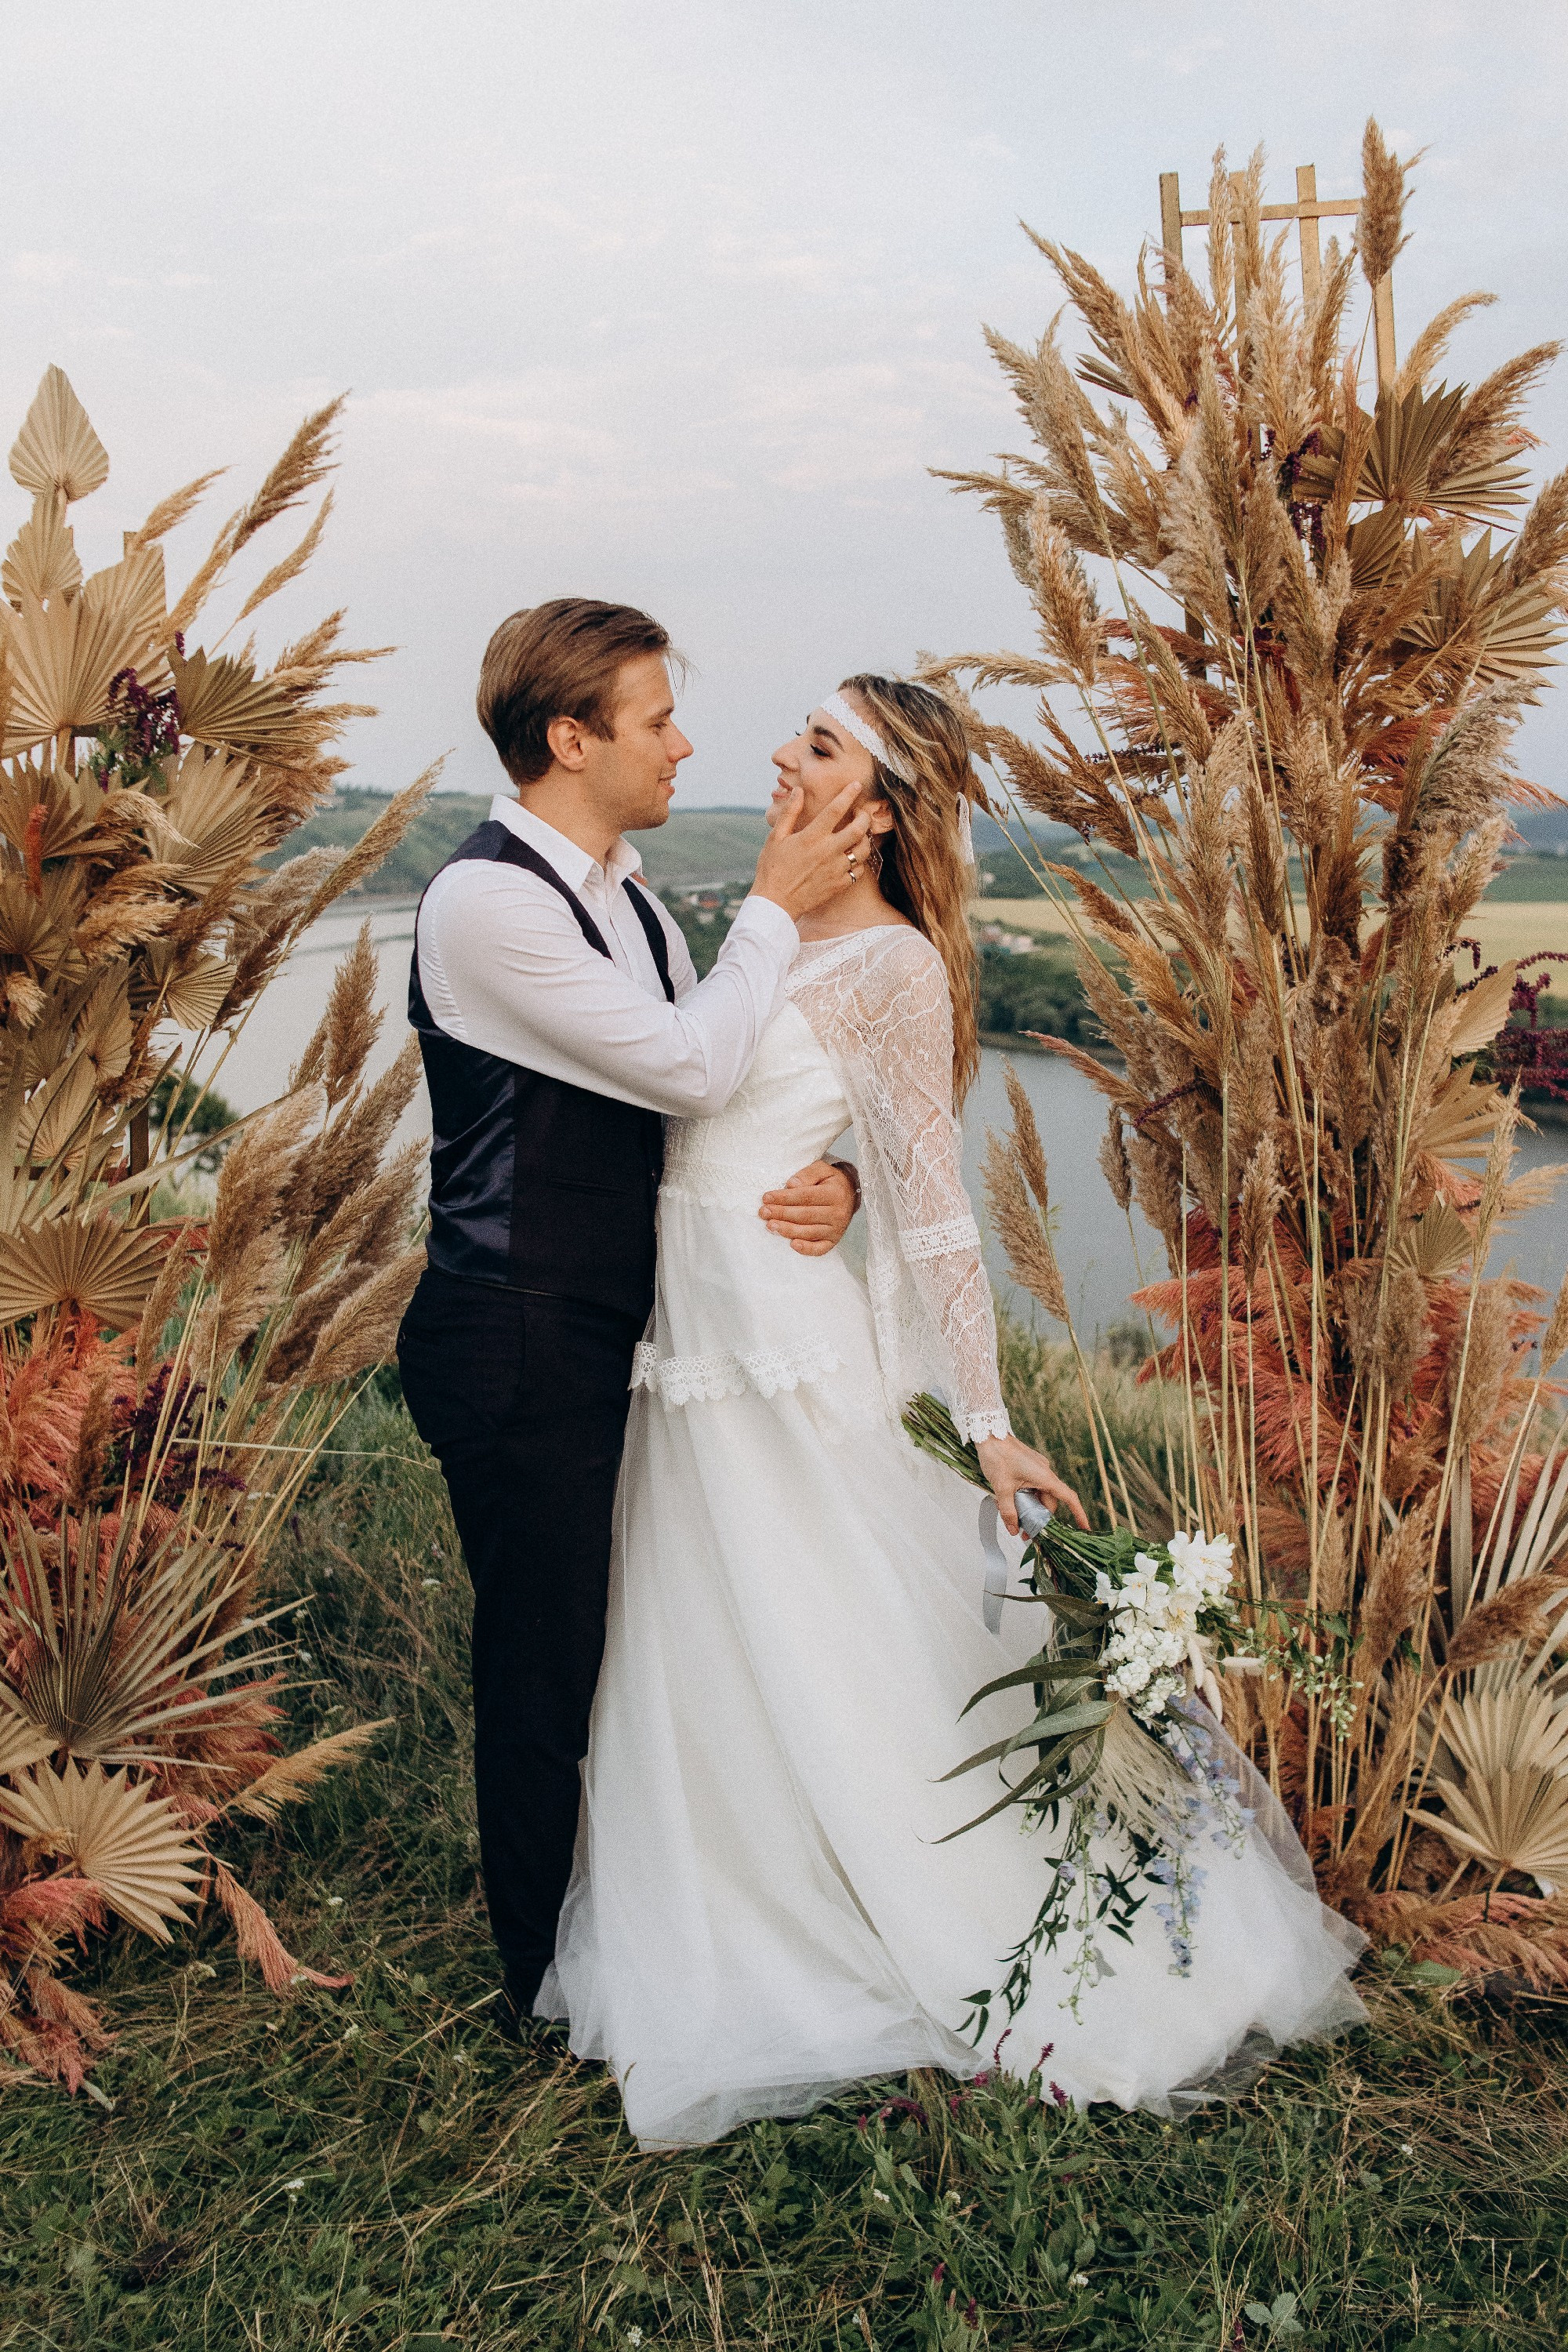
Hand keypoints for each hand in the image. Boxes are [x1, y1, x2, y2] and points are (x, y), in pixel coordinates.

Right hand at [750, 779, 872, 921]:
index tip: (856, 785)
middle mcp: (828, 851)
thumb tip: (798, 791)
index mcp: (812, 837)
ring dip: (865, 840)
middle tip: (861, 813)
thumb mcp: (776, 837)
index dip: (849, 794)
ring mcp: (836, 869)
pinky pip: (859, 871)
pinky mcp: (839, 884)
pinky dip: (859, 863)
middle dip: (865, 816)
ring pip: (864, 850)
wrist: (775, 903)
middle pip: (859, 829)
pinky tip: (851, 859)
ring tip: (858, 836)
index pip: (836, 809)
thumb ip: (789, 812)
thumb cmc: (772, 868)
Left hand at [759, 1159, 857, 1254]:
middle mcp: (838, 1213)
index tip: (766, 1197)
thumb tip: (791, 1184)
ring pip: (809, 1231)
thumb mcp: (822, 1169)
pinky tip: (793, 1244)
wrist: (849, 1194)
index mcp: (835, 1193)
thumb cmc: (830, 1182)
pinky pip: (820, 1248)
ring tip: (770, 1226)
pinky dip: (807, 1249)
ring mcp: (836, 1229)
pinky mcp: (834, 1240)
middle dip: (781, 1213)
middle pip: (805, 1215)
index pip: (806, 1196)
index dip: (784, 1197)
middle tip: (763, 1212)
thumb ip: (807, 1174)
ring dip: (788, 1230)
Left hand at [974, 1433, 1088, 1535]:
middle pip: (1048, 1502)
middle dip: (1038, 1519)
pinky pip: (1031, 1487)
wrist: (989, 1434)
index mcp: (1045, 1476)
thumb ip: (1008, 1511)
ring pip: (1038, 1496)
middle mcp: (1044, 1473)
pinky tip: (1008, 1503)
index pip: (1068, 1498)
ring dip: (1028, 1509)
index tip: (1084, 1528)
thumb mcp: (1002, 1488)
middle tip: (1024, 1533)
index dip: (1078, 1514)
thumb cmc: (997, 1456)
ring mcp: (1036, 1469)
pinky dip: (1023, 1498)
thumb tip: (1014, 1530)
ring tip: (1012, 1519)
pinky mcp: (1028, 1468)